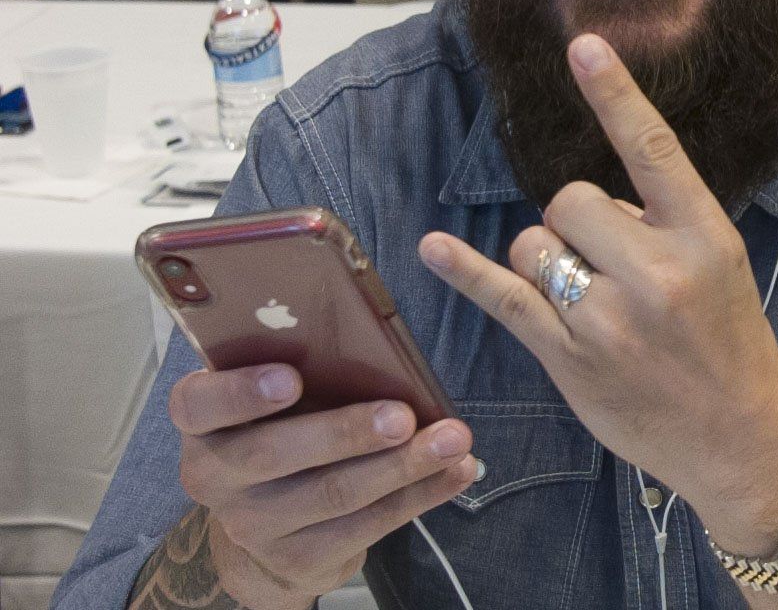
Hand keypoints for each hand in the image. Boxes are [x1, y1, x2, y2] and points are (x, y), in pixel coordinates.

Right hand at [169, 364, 477, 609]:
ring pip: (331, 493)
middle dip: (346, 432)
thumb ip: (308, 368)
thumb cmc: (287, 430)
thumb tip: (380, 344)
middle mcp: (214, 476)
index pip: (198, 404)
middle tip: (403, 415)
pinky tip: (455, 472)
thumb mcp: (281, 398)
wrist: (271, 525)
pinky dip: (418, 495)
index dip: (240, 392)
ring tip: (452, 439)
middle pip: (273, 454)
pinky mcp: (297, 559)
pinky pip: (365, 527)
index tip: (290, 379)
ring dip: (402, 465)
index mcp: (203, 422)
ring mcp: (252, 524)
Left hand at [420, 32, 777, 555]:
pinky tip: (433, 249)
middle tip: (606, 263)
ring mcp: (609, 318)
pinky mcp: (569, 357)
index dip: (614, 94)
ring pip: (535, 245)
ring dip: (546, 261)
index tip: (583, 45)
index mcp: (704, 237)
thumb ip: (662, 225)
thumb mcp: (720, 268)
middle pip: (571, 198)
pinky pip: (503, 297)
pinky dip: (465, 270)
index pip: (652, 150)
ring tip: (588, 301)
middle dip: (574, 221)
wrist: (740, 436)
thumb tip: (591, 201)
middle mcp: (656, 271)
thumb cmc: (729, 343)